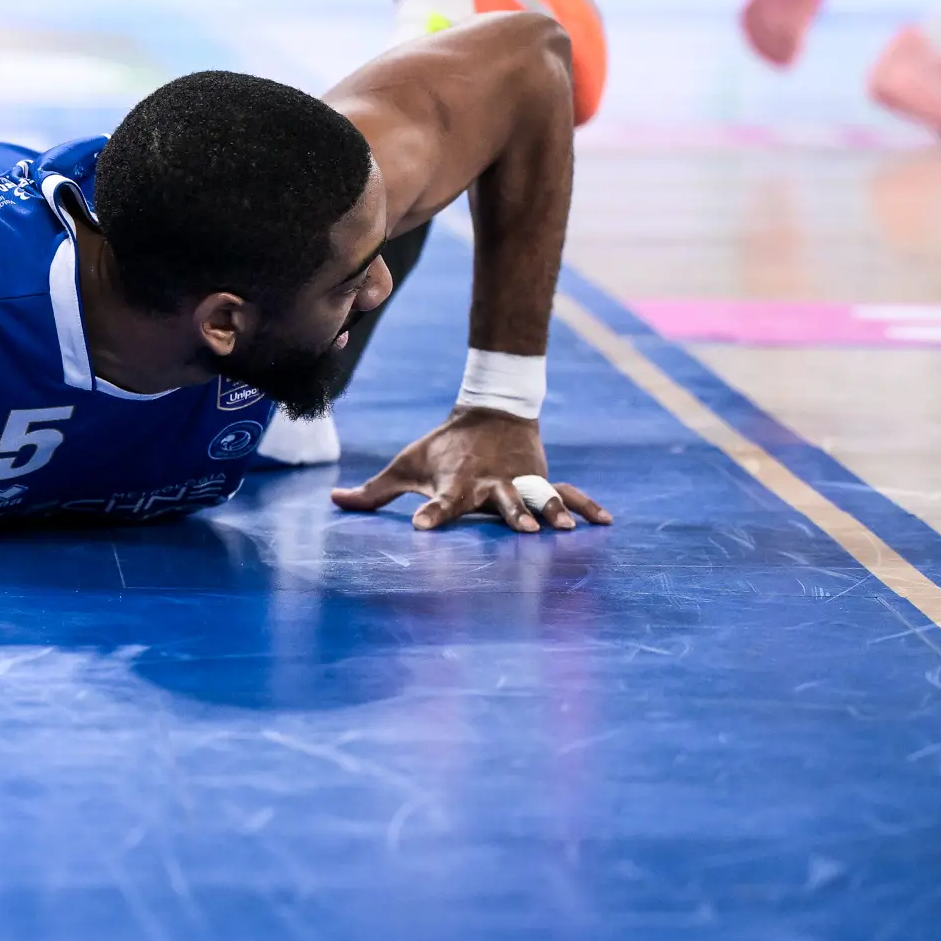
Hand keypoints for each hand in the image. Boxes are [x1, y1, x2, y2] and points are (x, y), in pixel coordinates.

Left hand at [331, 408, 610, 532]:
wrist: (491, 410)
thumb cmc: (443, 446)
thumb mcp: (407, 464)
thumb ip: (374, 491)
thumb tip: (333, 500)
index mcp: (457, 483)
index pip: (441, 501)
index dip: (431, 514)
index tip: (421, 526)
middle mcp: (491, 484)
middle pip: (501, 501)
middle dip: (511, 513)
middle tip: (522, 529)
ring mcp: (520, 481)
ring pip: (538, 496)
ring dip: (551, 510)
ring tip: (566, 528)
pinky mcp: (541, 480)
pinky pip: (568, 493)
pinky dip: (586, 505)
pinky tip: (606, 522)